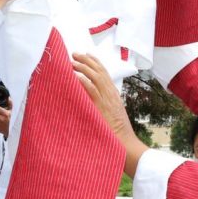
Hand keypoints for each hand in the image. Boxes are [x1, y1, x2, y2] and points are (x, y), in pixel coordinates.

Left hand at [72, 52, 146, 175]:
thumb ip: (103, 106)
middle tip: (75, 54)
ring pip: (95, 77)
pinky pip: (91, 89)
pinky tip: (74, 75)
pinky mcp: (102, 106)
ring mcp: (107, 99)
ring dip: (83, 67)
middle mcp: (111, 94)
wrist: (126, 144)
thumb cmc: (118, 134)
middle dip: (87, 60)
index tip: (87, 55)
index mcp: (114, 95)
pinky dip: (82, 80)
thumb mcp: (112, 116)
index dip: (95, 63)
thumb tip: (90, 102)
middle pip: (99, 71)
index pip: (105, 73)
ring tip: (72, 61)